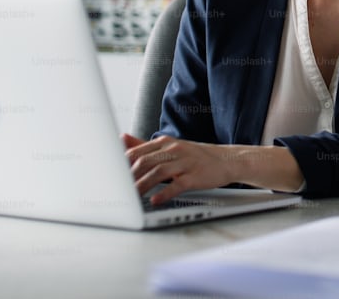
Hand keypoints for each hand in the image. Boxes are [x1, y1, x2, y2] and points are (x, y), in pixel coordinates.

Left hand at [122, 133, 237, 204]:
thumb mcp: (171, 147)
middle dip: (129, 176)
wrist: (227, 160)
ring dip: (143, 185)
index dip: (122, 164)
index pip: (138, 151)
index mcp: (166, 143)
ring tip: (131, 197)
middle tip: (117, 189)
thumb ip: (145, 145)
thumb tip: (121, 138)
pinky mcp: (195, 176)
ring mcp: (186, 163)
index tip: (111, 175)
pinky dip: (165, 193)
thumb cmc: (196, 156)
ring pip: (159, 172)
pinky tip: (156, 200)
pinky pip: (177, 184)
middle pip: (146, 161)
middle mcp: (175, 150)